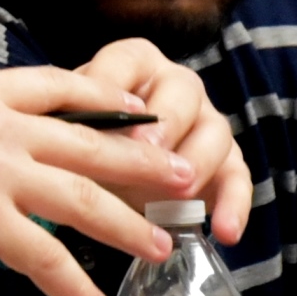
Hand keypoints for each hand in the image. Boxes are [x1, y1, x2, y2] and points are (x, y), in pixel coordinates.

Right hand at [0, 58, 207, 295]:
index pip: (61, 86)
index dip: (109, 101)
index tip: (144, 114)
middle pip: (91, 140)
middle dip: (145, 161)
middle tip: (188, 177)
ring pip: (82, 198)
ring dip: (128, 226)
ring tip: (160, 247)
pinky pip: (44, 256)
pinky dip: (73, 285)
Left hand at [67, 39, 252, 243]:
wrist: (109, 174)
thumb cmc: (86, 141)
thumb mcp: (69, 131)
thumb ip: (68, 128)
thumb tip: (57, 140)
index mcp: (132, 64)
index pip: (126, 62)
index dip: (114, 87)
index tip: (106, 114)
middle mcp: (176, 84)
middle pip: (183, 90)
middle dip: (166, 121)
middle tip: (147, 150)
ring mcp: (206, 121)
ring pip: (216, 131)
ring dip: (198, 162)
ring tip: (179, 192)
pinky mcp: (226, 162)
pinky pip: (238, 177)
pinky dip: (235, 204)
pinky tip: (226, 232)